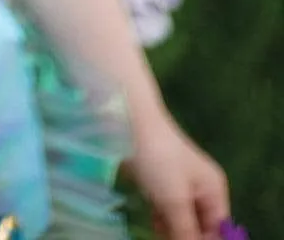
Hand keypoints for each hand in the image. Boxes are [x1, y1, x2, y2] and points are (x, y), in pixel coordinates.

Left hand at [125, 113, 229, 239]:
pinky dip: (160, 215)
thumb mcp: (174, 200)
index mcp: (213, 189)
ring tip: (157, 229)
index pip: (218, 228)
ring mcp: (178, 180)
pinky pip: (165, 205)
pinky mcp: (158, 177)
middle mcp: (201, 186)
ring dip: (171, 227)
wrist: (129, 120)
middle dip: (186, 234)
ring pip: (181, 216)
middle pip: (200, 223)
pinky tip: (152, 218)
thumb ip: (186, 231)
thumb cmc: (159, 159)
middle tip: (165, 236)